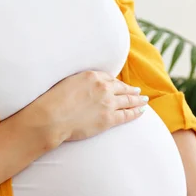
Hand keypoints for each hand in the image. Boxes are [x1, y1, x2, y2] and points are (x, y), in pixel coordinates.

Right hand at [31, 71, 147, 141]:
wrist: (51, 117)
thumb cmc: (53, 102)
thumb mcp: (66, 83)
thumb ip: (79, 82)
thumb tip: (83, 87)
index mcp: (92, 76)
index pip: (109, 79)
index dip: (117, 83)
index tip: (121, 85)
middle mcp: (103, 88)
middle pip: (122, 88)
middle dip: (131, 90)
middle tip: (138, 92)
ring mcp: (108, 103)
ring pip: (128, 100)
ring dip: (138, 100)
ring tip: (143, 100)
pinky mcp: (109, 119)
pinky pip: (127, 114)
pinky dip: (136, 112)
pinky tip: (141, 111)